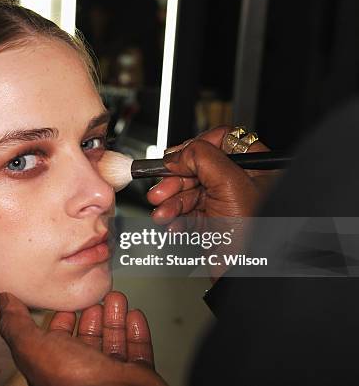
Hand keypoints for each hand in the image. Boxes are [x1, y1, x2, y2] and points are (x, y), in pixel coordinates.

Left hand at [0, 291, 167, 385]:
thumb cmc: (76, 384)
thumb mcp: (34, 348)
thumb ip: (17, 325)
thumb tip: (3, 301)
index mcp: (55, 369)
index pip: (55, 341)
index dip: (59, 320)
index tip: (66, 302)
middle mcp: (83, 374)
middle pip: (87, 340)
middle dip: (91, 314)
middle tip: (96, 295)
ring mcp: (111, 377)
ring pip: (113, 342)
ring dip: (114, 318)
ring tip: (116, 297)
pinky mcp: (138, 376)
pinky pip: (139, 350)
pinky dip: (137, 331)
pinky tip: (134, 315)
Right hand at [147, 126, 277, 279]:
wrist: (246, 278)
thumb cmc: (257, 237)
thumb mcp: (231, 186)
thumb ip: (203, 159)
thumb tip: (179, 152)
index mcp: (256, 167)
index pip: (222, 140)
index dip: (196, 147)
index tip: (176, 158)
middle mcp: (241, 182)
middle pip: (198, 167)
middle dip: (175, 180)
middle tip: (160, 189)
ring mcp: (225, 203)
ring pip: (188, 190)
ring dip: (169, 201)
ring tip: (162, 212)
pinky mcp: (211, 222)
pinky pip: (185, 211)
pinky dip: (173, 217)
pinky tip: (171, 224)